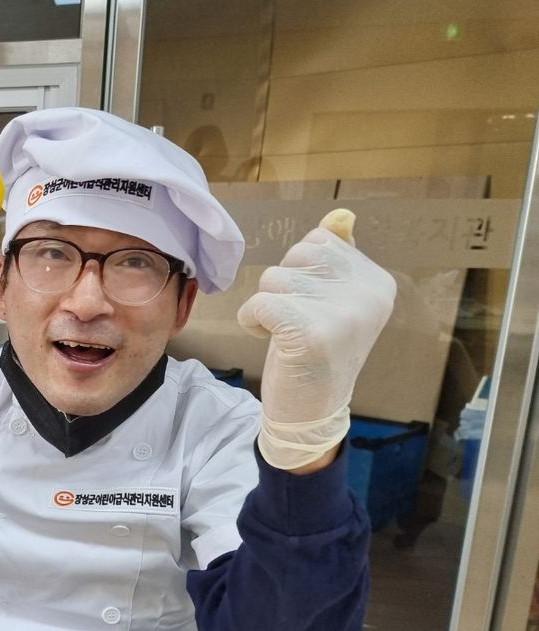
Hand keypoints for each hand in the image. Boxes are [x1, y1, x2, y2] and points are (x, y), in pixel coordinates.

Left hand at [237, 209, 395, 469]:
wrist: (311, 413)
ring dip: (267, 305)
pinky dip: (252, 320)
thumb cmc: (315, 352)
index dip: (301, 270)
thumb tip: (339, 216)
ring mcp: (342, 313)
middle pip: (298, 254)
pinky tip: (269, 340)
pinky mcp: (310, 333)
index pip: (322, 240)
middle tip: (296, 321)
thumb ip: (337, 260)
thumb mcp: (332, 301)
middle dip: (282, 285)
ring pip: (274, 278)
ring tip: (286, 334)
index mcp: (377, 282)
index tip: (313, 306)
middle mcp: (367, 294)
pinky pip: (259, 303)